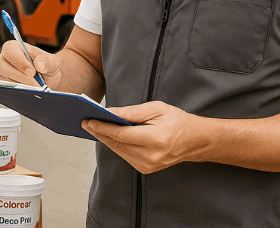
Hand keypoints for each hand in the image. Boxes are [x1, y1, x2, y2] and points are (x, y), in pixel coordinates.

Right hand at [0, 40, 62, 88]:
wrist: (49, 78)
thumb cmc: (47, 66)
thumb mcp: (52, 62)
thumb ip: (47, 61)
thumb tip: (39, 65)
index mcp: (15, 47)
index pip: (10, 50)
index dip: (19, 61)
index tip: (32, 72)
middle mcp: (4, 58)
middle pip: (2, 66)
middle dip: (20, 76)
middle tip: (36, 84)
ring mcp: (2, 72)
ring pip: (4, 79)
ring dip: (21, 85)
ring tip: (36, 88)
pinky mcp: (3, 83)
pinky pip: (6, 88)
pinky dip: (18, 91)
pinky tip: (29, 92)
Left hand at [81, 101, 203, 173]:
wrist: (195, 141)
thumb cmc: (176, 121)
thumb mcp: (156, 109)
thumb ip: (131, 112)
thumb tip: (109, 112)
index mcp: (156, 139)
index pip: (121, 135)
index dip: (103, 127)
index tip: (88, 120)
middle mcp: (151, 156)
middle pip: (117, 144)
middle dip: (99, 132)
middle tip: (84, 121)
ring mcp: (148, 165)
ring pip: (118, 150)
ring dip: (105, 138)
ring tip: (92, 126)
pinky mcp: (146, 169)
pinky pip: (124, 155)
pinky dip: (116, 144)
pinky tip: (108, 135)